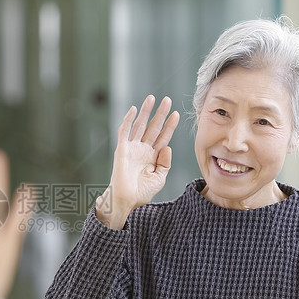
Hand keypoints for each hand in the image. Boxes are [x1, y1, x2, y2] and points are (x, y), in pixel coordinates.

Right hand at [96, 95, 179, 228]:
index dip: (169, 125)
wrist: (127, 200)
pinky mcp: (122, 149)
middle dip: (160, 114)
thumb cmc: (142, 192)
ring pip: (140, 125)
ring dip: (145, 112)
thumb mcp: (160, 178)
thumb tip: (168, 147)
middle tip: (167, 100)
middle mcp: (143, 149)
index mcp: (153, 156)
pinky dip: (128, 120)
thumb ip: (165, 162)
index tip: (177, 114)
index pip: (163, 137)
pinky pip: (124, 131)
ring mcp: (132, 148)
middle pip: (153, 127)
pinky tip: (134, 110)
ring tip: (152, 98)